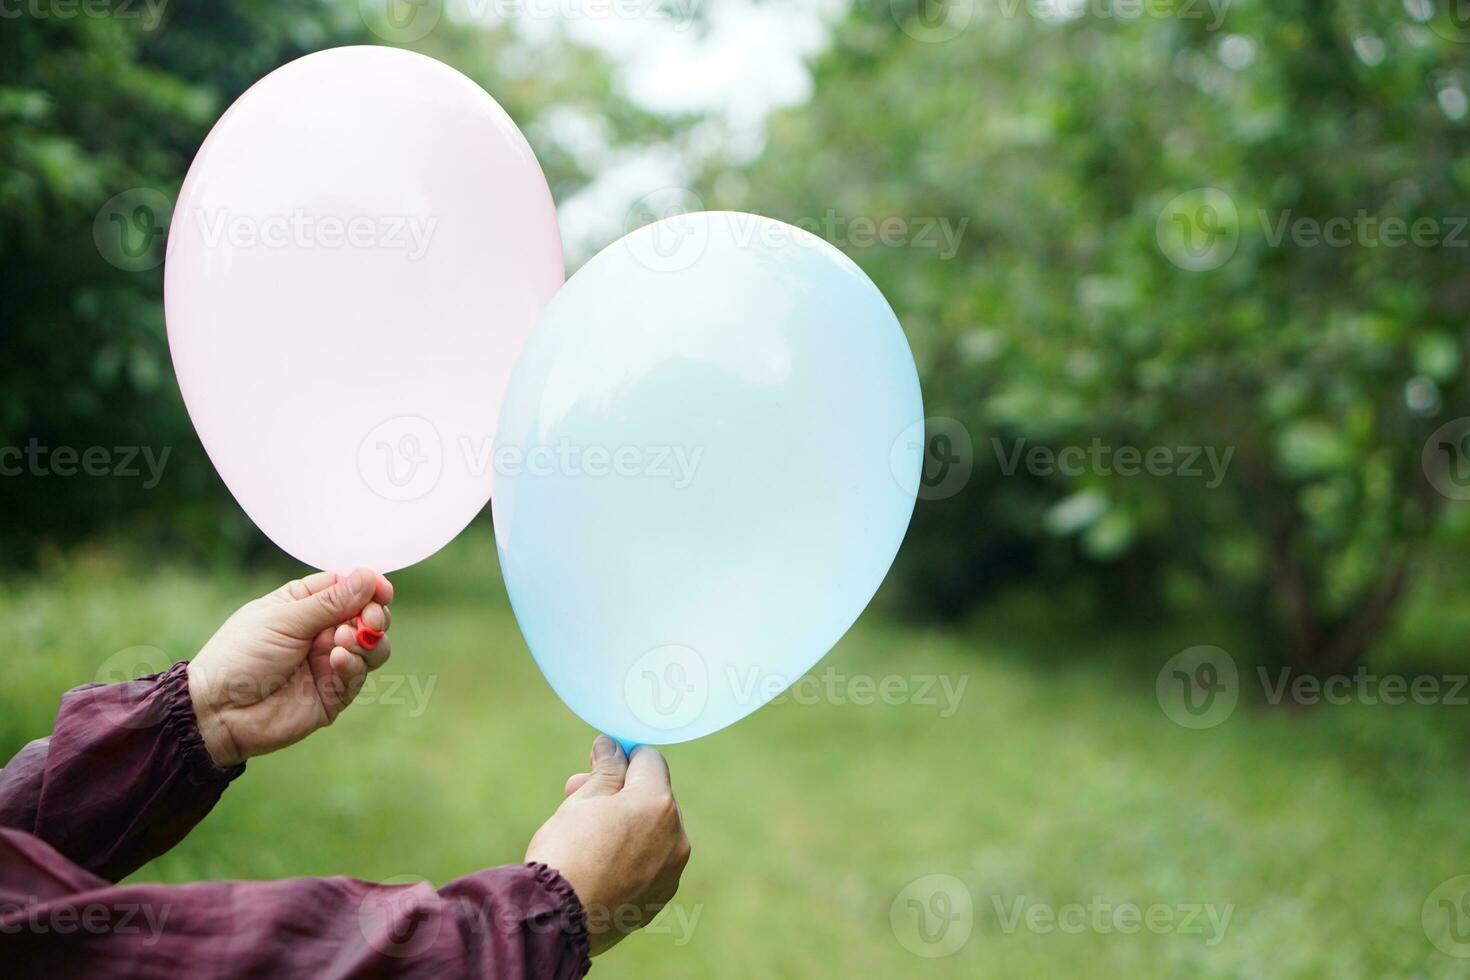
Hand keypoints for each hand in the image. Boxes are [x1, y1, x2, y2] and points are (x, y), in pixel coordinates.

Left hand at [187, 569, 393, 767]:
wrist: (219, 712)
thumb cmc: (239, 657)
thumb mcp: (283, 620)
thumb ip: (329, 602)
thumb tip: (369, 576)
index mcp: (304, 604)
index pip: (348, 587)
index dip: (369, 586)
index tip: (382, 590)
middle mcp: (322, 631)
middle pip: (367, 615)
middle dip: (374, 615)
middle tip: (369, 621)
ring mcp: (330, 663)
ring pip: (373, 646)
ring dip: (367, 641)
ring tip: (343, 642)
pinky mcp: (335, 693)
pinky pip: (359, 675)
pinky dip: (354, 664)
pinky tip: (336, 660)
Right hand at [525, 736, 690, 955]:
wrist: (556, 922)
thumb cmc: (566, 853)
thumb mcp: (581, 801)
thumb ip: (606, 770)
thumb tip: (612, 746)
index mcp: (658, 804)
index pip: (649, 760)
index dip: (621, 756)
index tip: (595, 763)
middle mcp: (676, 837)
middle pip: (653, 796)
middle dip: (620, 792)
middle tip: (578, 794)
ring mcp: (670, 872)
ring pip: (653, 832)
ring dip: (626, 825)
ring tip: (585, 834)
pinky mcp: (659, 899)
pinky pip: (650, 864)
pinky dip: (630, 857)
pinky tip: (597, 865)